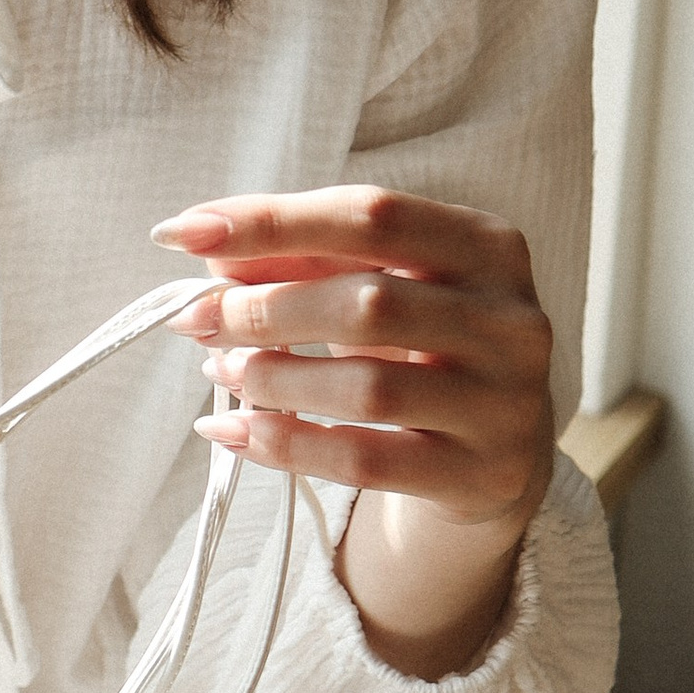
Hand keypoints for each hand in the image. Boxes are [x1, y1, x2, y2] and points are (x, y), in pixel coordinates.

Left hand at [154, 185, 556, 682]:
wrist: (493, 456)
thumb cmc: (417, 349)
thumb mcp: (372, 286)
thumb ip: (299, 260)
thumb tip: (205, 245)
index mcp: (486, 246)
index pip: (369, 216)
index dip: (270, 221)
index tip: (182, 232)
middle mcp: (511, 320)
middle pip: (369, 302)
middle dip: (263, 309)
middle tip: (196, 319)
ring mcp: (506, 403)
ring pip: (368, 388)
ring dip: (273, 379)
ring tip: (221, 372)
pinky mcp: (484, 476)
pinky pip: (366, 461)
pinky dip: (285, 444)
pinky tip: (231, 431)